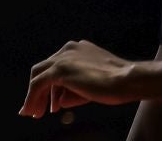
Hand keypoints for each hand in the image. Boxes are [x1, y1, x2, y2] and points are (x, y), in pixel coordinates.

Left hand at [20, 41, 140, 115]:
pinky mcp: (59, 69)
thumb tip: (58, 102)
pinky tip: (32, 111)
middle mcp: (67, 49)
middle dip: (40, 91)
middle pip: (44, 70)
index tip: (53, 103)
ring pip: (38, 77)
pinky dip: (32, 98)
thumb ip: (74, 90)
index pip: (57, 67)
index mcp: (77, 49)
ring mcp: (62, 58)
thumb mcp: (93, 86)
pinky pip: (38, 84)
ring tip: (33, 113)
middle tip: (38, 109)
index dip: (53, 86)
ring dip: (34, 97)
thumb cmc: (118, 85)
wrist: (129, 80)